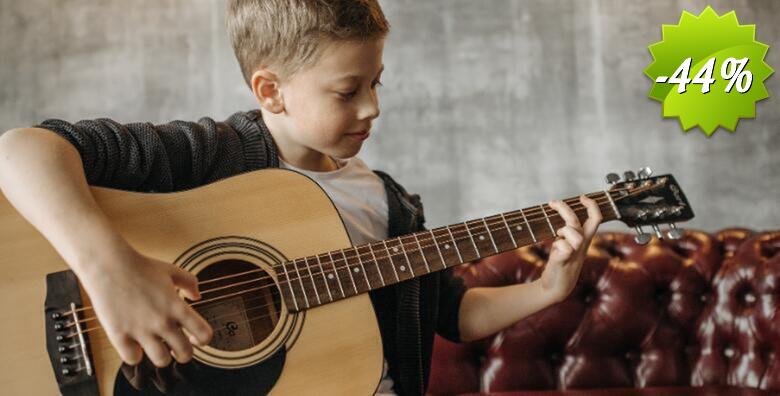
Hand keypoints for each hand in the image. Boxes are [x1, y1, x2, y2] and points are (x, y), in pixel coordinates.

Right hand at [77, 246, 212, 367]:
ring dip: (161, 356)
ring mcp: (140, 330)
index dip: (203, 339)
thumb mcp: (171, 270)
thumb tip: (197, 296)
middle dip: (184, 353)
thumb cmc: (140, 266)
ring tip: (156, 347)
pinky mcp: (119, 335)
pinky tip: (134, 344)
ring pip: (161, 361)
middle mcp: (162, 321)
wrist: (108, 265)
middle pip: (185, 354)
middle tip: (176, 347)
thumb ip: (189, 282)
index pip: (204, 334)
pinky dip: (135, 354)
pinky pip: (133, 359)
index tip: (195, 337)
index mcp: (177, 306)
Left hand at [539, 195, 601, 302]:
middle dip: (566, 209)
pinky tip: (555, 251)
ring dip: (564, 230)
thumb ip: (568, 234)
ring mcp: (573, 254)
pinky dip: (558, 245)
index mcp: (584, 241)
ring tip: (557, 235)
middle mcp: (581, 246)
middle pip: (580, 223)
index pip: (595, 219)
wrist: (555, 289)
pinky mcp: (563, 262)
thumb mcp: (568, 247)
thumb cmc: (561, 265)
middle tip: (553, 202)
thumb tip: (563, 222)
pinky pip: (564, 249)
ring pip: (575, 235)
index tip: (582, 197)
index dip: (592, 206)